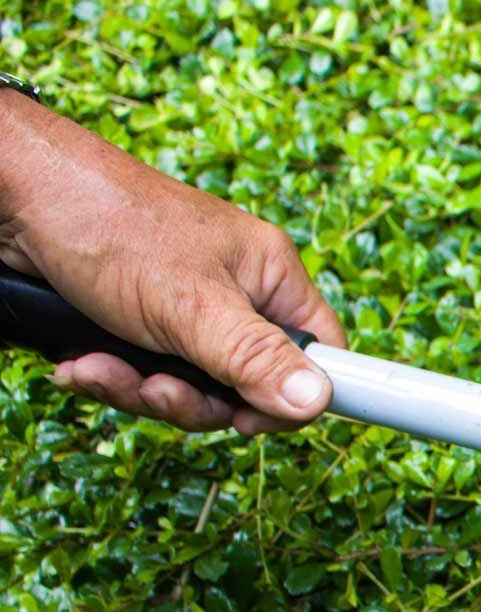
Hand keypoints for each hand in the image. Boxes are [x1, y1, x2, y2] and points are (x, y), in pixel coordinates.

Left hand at [0, 91, 344, 433]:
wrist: (11, 196)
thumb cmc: (106, 223)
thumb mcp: (189, 304)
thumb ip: (254, 358)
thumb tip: (317, 401)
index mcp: (268, 277)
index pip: (318, 354)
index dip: (291, 396)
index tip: (247, 416)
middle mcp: (234, 295)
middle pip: (247, 386)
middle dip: (192, 400)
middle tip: (157, 389)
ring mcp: (185, 312)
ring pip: (191, 388)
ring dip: (138, 391)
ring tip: (99, 367)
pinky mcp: (138, 324)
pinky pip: (144, 377)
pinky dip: (109, 378)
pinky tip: (79, 361)